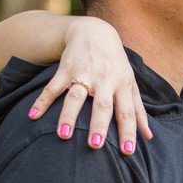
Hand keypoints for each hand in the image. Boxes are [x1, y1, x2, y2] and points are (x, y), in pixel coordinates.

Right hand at [26, 17, 152, 153]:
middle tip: (95, 145)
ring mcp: (84, 73)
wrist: (95, 31)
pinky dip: (42, 100)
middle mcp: (104, 79)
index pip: (127, 112)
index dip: (128, 131)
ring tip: (63, 135)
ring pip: (76, 96)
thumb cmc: (116, 64)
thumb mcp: (130, 83)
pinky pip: (53, 86)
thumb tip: (149, 136)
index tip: (128, 151)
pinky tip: (33, 115)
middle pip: (102, 105)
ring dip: (68, 116)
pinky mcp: (65, 68)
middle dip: (99, 125)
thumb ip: (138, 110)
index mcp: (122, 85)